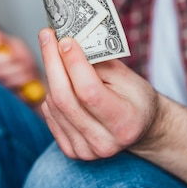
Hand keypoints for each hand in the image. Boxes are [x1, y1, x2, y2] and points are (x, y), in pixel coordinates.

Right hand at [0, 28, 40, 91]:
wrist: (35, 82)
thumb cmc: (24, 63)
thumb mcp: (16, 46)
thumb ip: (2, 38)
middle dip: (7, 58)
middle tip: (19, 58)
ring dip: (17, 70)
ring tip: (26, 69)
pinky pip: (6, 87)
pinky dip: (19, 81)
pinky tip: (24, 80)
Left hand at [38, 28, 161, 159]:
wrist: (139, 128)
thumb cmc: (135, 98)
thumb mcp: (127, 77)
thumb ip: (99, 62)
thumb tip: (69, 42)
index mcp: (124, 122)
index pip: (89, 91)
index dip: (73, 64)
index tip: (65, 40)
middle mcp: (105, 142)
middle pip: (65, 99)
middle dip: (52, 62)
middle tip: (47, 36)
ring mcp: (87, 150)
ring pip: (54, 105)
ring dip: (52, 76)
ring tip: (58, 58)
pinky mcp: (72, 151)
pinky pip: (50, 116)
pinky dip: (51, 95)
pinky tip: (61, 83)